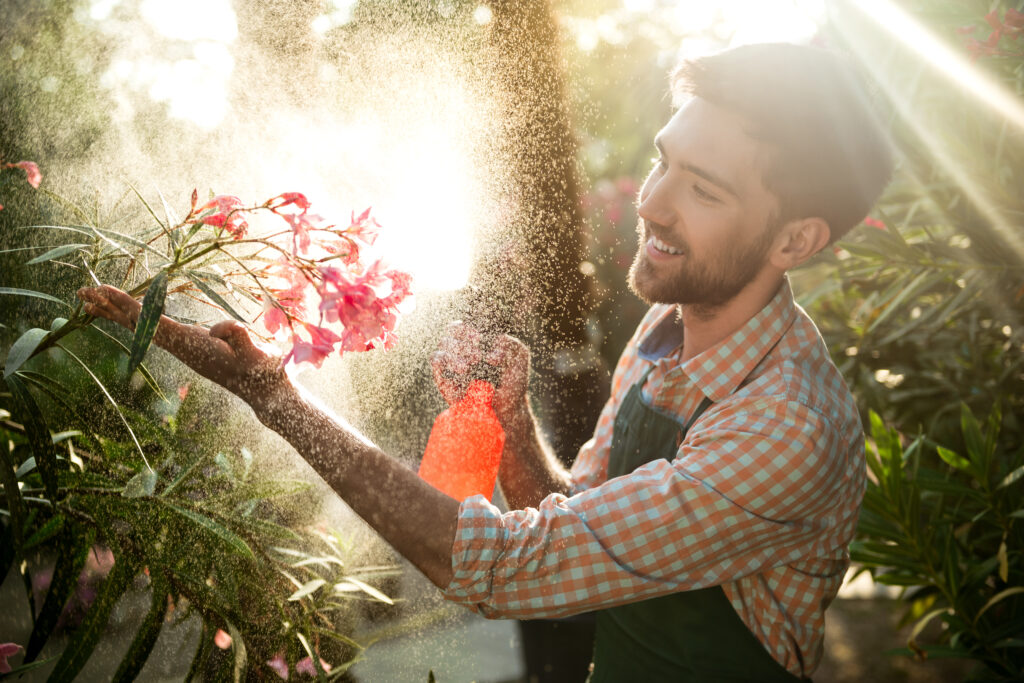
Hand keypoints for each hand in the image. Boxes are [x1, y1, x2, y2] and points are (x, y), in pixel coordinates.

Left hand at [77, 285, 289, 406]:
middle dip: (110, 307)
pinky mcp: (190, 347)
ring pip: (142, 329)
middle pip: (137, 326)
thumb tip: (219, 328)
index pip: (151, 322)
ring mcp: (184, 348)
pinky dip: (136, 319)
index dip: (127, 305)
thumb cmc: (263, 370)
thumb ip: (239, 337)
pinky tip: (128, 312)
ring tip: (92, 301)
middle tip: (82, 290)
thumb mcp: (255, 351)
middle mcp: (181, 347)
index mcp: (191, 344)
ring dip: (117, 313)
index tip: (103, 291)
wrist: (267, 392)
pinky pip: (154, 331)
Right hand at [430, 322, 529, 424]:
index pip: (467, 322)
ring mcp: (452, 361)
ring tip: (468, 368)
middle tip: (476, 356)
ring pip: (443, 342)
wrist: (505, 409)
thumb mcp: (519, 359)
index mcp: (480, 339)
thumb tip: (492, 347)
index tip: (479, 338)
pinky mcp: (443, 376)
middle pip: (451, 329)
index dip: (469, 327)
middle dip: (462, 339)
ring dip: (456, 352)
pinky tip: (461, 371)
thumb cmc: (512, 382)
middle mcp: (463, 347)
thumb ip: (511, 344)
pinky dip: (445, 361)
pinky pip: (436, 360)